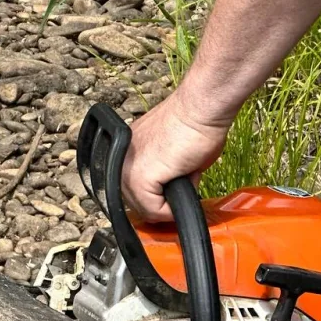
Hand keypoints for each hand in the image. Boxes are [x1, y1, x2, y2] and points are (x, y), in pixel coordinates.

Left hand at [121, 91, 230, 221]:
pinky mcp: (140, 178)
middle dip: (161, 204)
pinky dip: (170, 210)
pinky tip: (182, 188)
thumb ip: (161, 175)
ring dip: (166, 206)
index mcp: (125, 153)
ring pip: (144, 209)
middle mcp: (120, 160)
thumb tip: (168, 197)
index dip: (155, 198)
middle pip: (137, 203)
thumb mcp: (170, 156)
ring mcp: (127, 169)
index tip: (171, 195)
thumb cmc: (194, 125)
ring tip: (184, 182)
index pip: (132, 191)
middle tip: (182, 186)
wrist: (200, 110)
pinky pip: (153, 210)